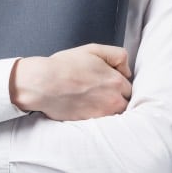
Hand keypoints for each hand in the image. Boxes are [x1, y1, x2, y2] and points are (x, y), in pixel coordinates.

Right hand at [10, 43, 130, 120]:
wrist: (43, 83)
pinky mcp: (90, 123)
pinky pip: (102, 123)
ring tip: (93, 101)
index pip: (129, 88)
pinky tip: (85, 108)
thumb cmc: (64, 65)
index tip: (107, 84)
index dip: (118, 85)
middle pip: (125, 103)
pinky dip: (97, 117)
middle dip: (116, 98)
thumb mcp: (93, 49)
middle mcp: (113, 99)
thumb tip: (127, 71)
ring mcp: (102, 113)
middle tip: (100, 93)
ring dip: (109, 109)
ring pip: (115, 115)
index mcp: (115, 81)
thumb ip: (117, 55)